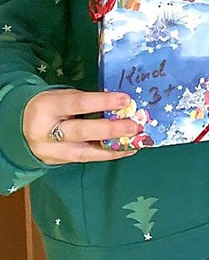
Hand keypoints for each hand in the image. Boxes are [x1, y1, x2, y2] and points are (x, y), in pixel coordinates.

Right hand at [23, 90, 142, 163]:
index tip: (126, 100)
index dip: (102, 102)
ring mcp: (50, 151)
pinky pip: (86, 158)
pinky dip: (108, 154)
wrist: (20, 125)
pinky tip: (126, 150)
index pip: (77, 104)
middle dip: (110, 130)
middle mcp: (45, 132)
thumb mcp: (62, 97)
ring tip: (136, 142)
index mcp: (46, 107)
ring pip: (85, 152)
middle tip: (134, 126)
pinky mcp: (58, 162)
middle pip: (81, 131)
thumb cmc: (51, 106)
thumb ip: (87, 101)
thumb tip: (121, 105)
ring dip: (114, 147)